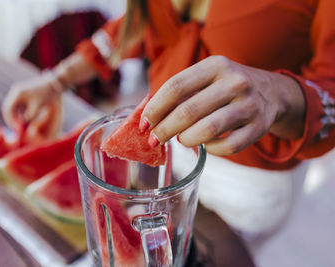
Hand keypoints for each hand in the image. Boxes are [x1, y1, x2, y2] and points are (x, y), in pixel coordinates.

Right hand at [2, 71, 62, 140]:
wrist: (53, 84)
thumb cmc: (46, 95)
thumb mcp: (37, 106)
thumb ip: (29, 115)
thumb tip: (22, 124)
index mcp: (18, 93)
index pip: (8, 109)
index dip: (10, 120)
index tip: (15, 128)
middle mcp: (15, 91)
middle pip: (7, 108)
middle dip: (10, 119)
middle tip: (15, 129)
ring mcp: (17, 92)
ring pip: (11, 107)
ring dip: (13, 116)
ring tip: (19, 125)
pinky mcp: (21, 93)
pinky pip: (16, 105)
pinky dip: (18, 113)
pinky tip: (22, 119)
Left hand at [140, 56, 304, 155]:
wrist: (272, 92)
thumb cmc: (226, 87)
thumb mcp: (207, 77)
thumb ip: (180, 92)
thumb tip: (148, 117)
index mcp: (216, 65)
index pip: (176, 86)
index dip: (155, 108)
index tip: (143, 123)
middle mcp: (235, 82)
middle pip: (188, 111)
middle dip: (164, 129)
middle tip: (153, 139)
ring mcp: (250, 105)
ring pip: (208, 130)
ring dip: (186, 139)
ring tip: (180, 140)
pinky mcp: (259, 127)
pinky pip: (228, 146)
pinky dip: (210, 149)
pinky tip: (205, 145)